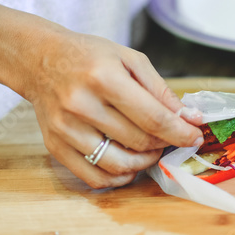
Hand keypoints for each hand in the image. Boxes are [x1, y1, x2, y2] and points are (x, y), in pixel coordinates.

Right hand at [20, 25, 202, 187]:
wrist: (39, 59)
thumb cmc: (89, 57)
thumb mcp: (129, 60)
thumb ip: (160, 90)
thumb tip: (190, 119)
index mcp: (104, 78)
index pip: (153, 118)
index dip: (180, 133)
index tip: (195, 137)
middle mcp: (81, 105)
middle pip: (138, 142)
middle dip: (164, 144)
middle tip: (171, 138)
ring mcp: (65, 129)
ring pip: (118, 165)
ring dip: (144, 163)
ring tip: (150, 150)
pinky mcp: (55, 147)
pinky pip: (94, 177)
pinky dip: (119, 178)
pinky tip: (129, 164)